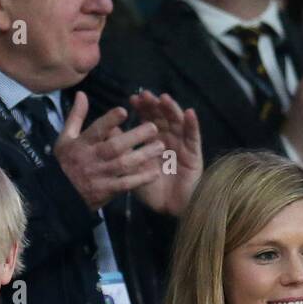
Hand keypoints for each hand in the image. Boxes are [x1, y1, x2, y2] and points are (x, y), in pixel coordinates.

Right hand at [54, 93, 165, 211]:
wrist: (61, 195)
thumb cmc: (65, 162)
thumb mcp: (66, 138)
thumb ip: (76, 116)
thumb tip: (82, 93)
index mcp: (82, 144)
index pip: (96, 130)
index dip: (109, 121)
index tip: (124, 111)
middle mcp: (92, 158)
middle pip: (114, 147)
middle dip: (134, 137)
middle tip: (153, 127)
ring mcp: (100, 176)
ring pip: (123, 165)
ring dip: (143, 156)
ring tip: (160, 147)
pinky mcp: (107, 191)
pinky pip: (126, 185)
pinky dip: (141, 179)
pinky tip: (155, 172)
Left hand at [128, 91, 202, 215]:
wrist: (169, 208)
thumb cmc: (151, 190)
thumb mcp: (133, 169)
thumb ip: (123, 150)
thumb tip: (108, 130)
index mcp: (153, 141)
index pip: (148, 120)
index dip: (142, 109)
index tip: (133, 99)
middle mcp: (168, 139)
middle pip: (162, 117)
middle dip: (155, 105)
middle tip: (146, 95)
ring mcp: (182, 144)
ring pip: (177, 122)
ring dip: (172, 109)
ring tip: (164, 99)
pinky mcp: (194, 153)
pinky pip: (193, 136)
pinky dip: (192, 124)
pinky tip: (189, 113)